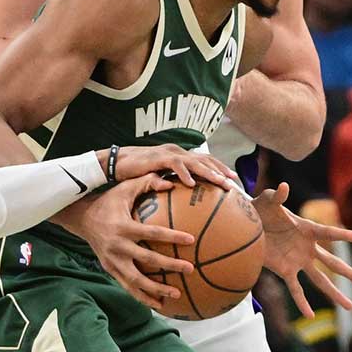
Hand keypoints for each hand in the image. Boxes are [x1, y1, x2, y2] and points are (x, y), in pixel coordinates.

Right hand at [68, 174, 195, 311]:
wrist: (81, 219)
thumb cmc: (108, 201)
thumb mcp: (124, 188)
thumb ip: (146, 182)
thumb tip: (171, 182)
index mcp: (123, 227)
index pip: (151, 233)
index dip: (171, 236)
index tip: (190, 240)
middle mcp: (117, 246)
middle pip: (147, 260)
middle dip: (169, 266)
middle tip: (190, 268)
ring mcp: (112, 261)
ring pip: (136, 280)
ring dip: (156, 289)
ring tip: (177, 294)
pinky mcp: (110, 269)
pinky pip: (128, 286)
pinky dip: (143, 296)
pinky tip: (159, 304)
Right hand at [113, 144, 237, 188]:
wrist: (116, 163)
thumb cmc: (137, 174)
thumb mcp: (158, 179)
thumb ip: (171, 184)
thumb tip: (184, 199)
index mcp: (179, 156)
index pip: (204, 160)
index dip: (220, 168)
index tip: (233, 180)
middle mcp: (177, 152)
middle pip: (205, 160)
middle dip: (221, 170)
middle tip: (234, 183)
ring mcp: (168, 153)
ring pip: (194, 162)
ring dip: (209, 172)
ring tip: (220, 182)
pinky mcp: (158, 157)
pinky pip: (174, 165)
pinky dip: (184, 173)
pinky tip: (191, 184)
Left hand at [253, 183, 351, 316]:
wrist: (246, 225)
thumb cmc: (260, 209)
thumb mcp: (267, 201)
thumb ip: (276, 196)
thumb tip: (283, 186)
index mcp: (307, 229)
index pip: (329, 232)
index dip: (343, 234)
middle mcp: (307, 248)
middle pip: (334, 263)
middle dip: (351, 274)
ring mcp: (298, 261)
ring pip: (320, 280)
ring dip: (334, 293)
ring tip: (350, 307)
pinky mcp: (284, 270)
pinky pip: (295, 289)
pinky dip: (302, 302)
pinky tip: (310, 316)